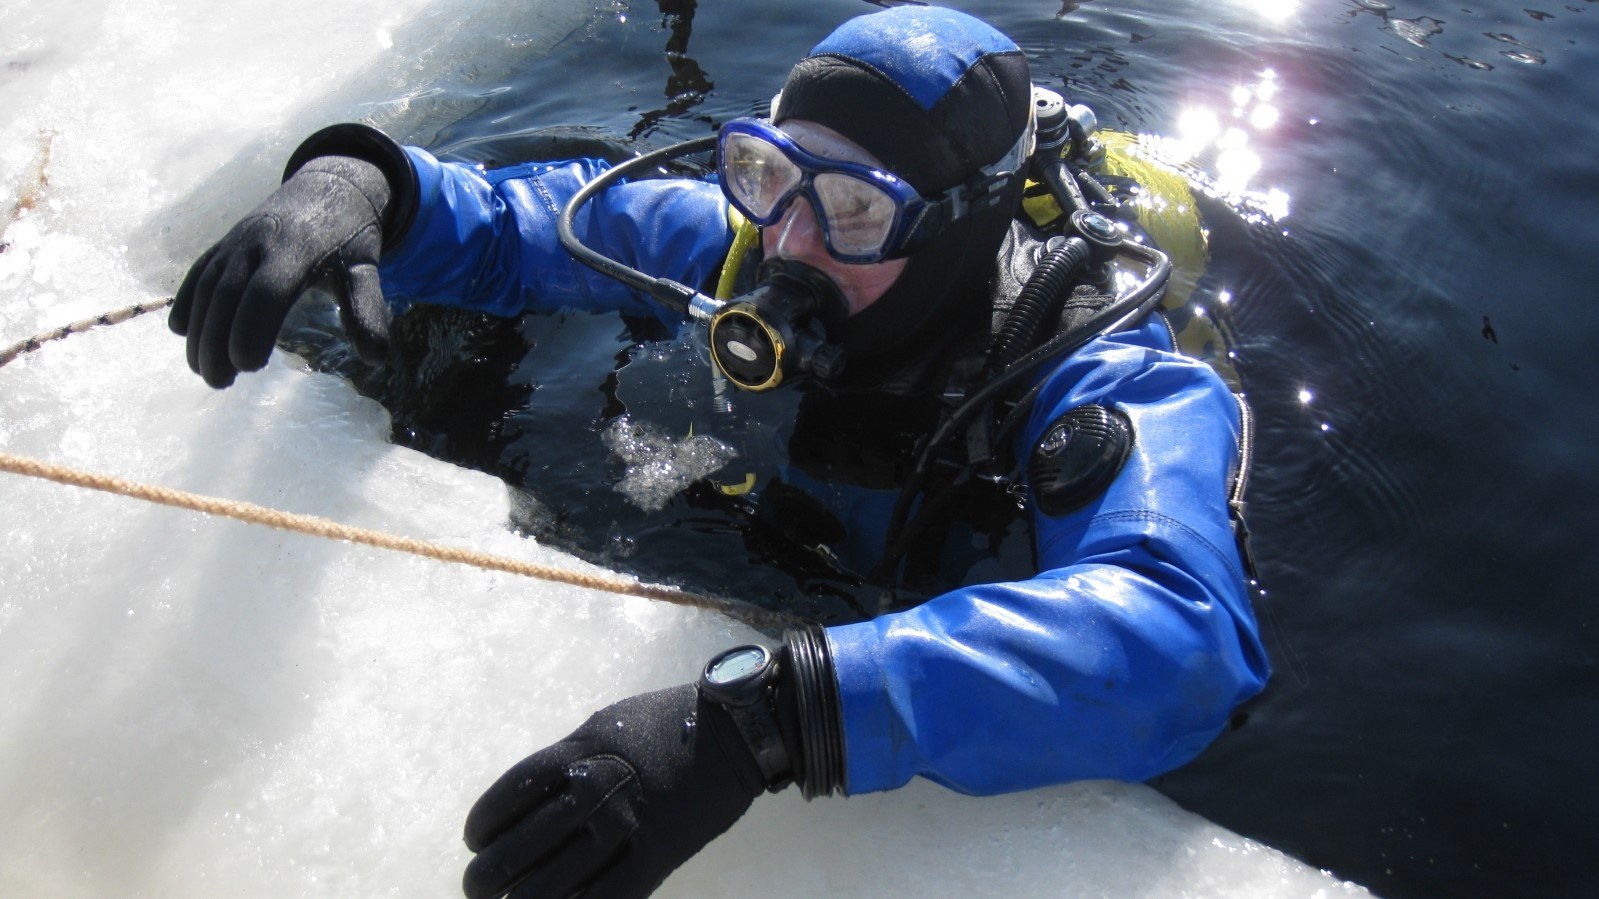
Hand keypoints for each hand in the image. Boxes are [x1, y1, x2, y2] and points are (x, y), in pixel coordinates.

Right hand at [168, 154, 392, 387]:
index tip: (249, 367)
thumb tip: (375, 359)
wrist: (329, 186)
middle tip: (220, 384)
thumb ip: (367, 309)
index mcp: (295, 249)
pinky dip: (187, 301)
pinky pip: (199, 272)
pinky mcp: (224, 242)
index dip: (251, 329)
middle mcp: (257, 241)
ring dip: (199, 330)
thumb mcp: (366, 269)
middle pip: (227, 295)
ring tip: (204, 371)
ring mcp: (236, 240)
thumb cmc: (350, 237)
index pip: (266, 292)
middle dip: (216, 341)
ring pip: (207, 287)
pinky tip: (181, 332)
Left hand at [462, 685, 765, 898]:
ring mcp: (625, 829)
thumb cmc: (663, 723)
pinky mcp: (656, 858)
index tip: (474, 840)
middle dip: (488, 875)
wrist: (732, 734)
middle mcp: (594, 792)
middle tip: (478, 886)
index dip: (482, 825)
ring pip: (553, 885)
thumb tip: (529, 799)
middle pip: (520, 848)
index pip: (509, 797)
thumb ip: (565, 761)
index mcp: (577, 754)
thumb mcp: (603, 725)